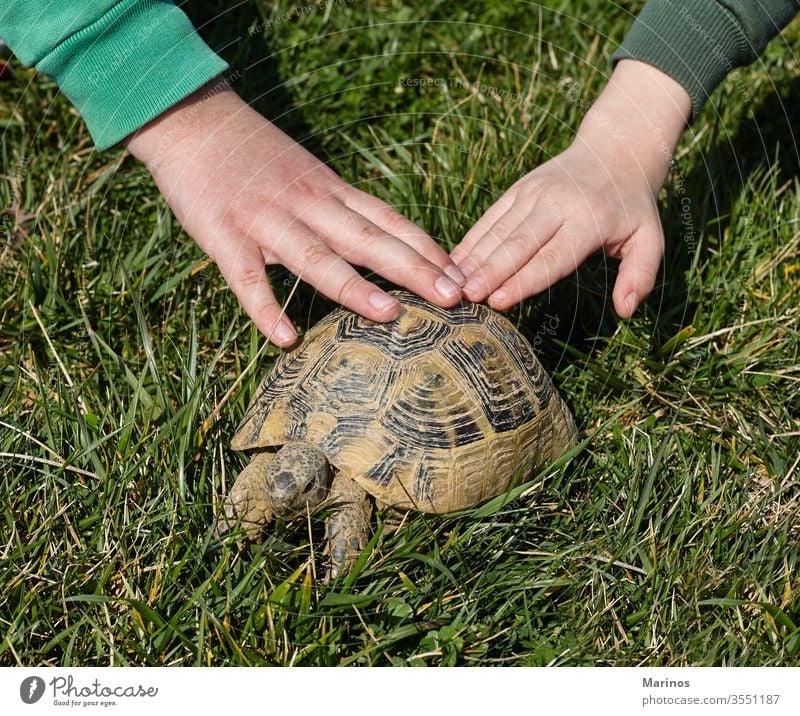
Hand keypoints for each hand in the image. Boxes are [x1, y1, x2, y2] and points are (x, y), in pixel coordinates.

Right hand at [123, 81, 463, 345]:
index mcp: (331, 191)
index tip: (462, 278)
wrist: (192, 118)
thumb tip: (385, 242)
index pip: (390, 222)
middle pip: (369, 239)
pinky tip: (286, 338)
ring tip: (390, 315)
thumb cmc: (255, 154)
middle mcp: (308, 205)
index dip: (428, 250)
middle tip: (454, 298)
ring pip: (317, 256)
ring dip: (354, 286)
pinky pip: (246, 277)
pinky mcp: (223, 235)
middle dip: (414, 269)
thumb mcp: (310, 174)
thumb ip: (343, 208)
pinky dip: (265, 307)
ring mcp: (266, 220)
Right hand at [450, 60, 691, 316]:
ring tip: (452, 284)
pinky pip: (491, 218)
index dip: (524, 281)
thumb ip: (640, 275)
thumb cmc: (632, 206)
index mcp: (589, 220)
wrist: (616, 149)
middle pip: (518, 244)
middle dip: (489, 272)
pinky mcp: (518, 189)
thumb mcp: (650, 239)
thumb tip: (625, 310)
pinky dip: (471, 241)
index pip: (552, 257)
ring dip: (474, 259)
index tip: (498, 301)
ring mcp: (533, 193)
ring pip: (498, 231)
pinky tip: (453, 262)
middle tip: (466, 297)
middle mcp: (557, 205)